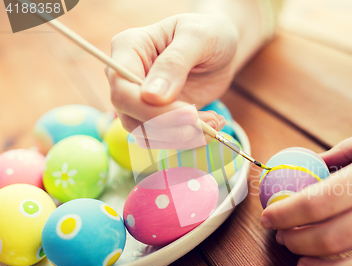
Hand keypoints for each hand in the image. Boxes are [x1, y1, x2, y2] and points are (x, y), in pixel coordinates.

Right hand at [106, 13, 237, 145]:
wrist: (221, 46)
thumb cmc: (208, 33)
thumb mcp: (197, 38)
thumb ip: (174, 63)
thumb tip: (151, 97)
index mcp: (128, 49)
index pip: (123, 90)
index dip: (152, 110)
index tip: (190, 114)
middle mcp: (127, 78)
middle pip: (131, 118)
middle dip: (172, 128)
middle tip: (210, 122)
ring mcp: (139, 101)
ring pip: (147, 135)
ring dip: (183, 137)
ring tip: (215, 121)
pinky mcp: (156, 118)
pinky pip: (163, 139)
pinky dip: (188, 139)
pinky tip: (212, 125)